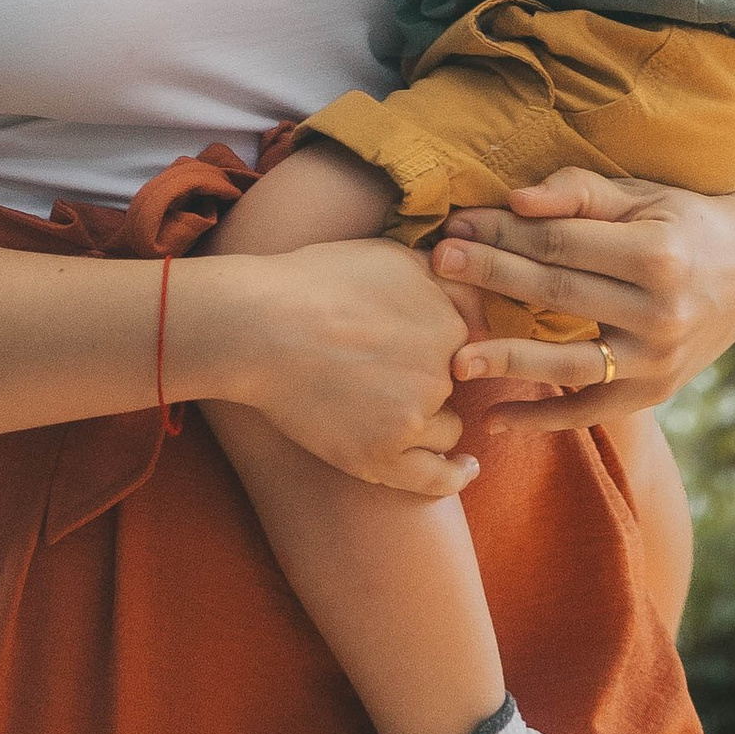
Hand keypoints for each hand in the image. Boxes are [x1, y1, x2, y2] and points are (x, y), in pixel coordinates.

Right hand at [223, 239, 479, 496]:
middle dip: (431, 377)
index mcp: (448, 321)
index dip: (439, 341)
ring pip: (447, 427)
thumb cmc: (315, 284)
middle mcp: (441, 370)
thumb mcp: (392, 256)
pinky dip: (454, 475)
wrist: (257, 327)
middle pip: (458, 384)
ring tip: (380, 402)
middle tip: (379, 366)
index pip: (471, 342)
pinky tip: (466, 468)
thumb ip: (445, 275)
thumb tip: (477, 292)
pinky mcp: (382, 455)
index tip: (413, 342)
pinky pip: (437, 477)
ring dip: (428, 420)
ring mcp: (413, 416)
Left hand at [433, 135, 734, 431]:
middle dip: (492, 277)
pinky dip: (544, 420)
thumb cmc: (682, 221)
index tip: (455, 226)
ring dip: (509, 360)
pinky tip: (496, 419)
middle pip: (558, 294)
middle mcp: (663, 312)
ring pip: (570, 363)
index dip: (503, 233)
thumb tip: (516, 200)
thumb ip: (579, 193)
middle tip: (438, 267)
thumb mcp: (641, 194)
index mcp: (658, 254)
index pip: (561, 243)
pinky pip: (591, 410)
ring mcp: (660, 360)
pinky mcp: (655, 393)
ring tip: (456, 359)